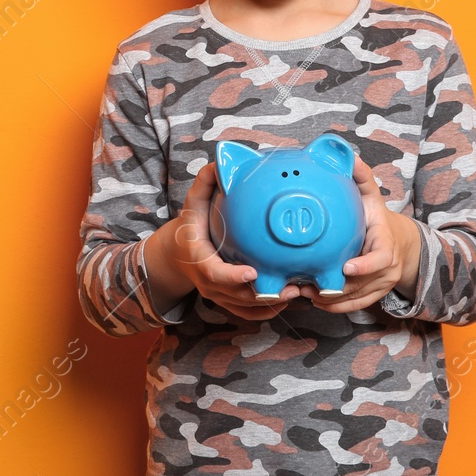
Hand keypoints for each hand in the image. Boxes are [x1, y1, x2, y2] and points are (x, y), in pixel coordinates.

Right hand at [144, 164, 305, 321]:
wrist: (176, 256)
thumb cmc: (190, 227)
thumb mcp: (192, 204)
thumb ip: (205, 183)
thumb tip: (220, 161)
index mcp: (199, 260)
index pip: (215, 273)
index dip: (234, 276)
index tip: (254, 272)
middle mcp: (208, 283)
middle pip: (237, 297)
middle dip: (265, 297)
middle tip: (293, 288)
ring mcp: (218, 296)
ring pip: (246, 308)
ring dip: (273, 305)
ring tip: (299, 293)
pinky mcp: (228, 302)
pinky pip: (249, 314)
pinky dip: (269, 311)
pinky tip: (290, 300)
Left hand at [296, 155, 419, 313]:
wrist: (400, 243)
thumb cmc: (378, 218)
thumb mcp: (373, 196)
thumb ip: (362, 177)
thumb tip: (347, 155)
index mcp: (386, 244)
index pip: (380, 259)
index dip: (365, 266)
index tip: (346, 268)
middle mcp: (388, 269)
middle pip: (362, 286)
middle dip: (335, 288)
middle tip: (306, 285)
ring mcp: (381, 285)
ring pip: (355, 300)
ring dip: (329, 300)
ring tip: (303, 293)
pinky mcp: (373, 295)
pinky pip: (354, 306)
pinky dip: (333, 307)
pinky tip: (312, 300)